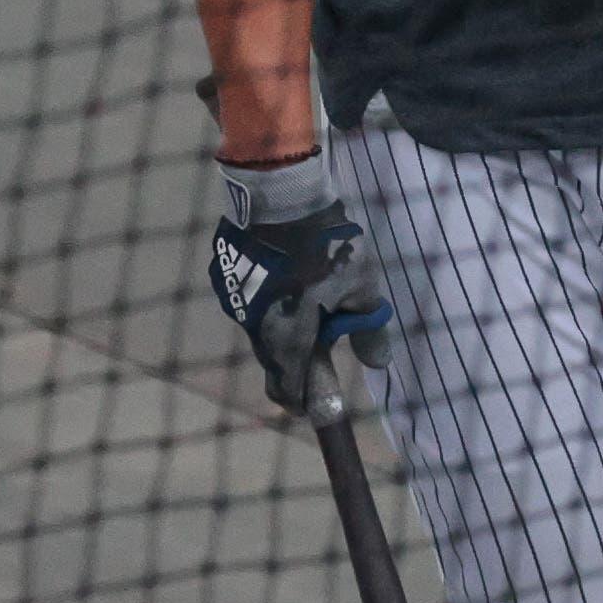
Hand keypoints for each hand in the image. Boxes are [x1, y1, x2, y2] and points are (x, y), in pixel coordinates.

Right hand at [208, 151, 392, 413]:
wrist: (279, 193)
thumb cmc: (327, 244)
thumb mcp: (361, 286)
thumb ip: (368, 329)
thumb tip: (379, 364)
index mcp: (288, 338)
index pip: (292, 392)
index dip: (308, 405)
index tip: (324, 409)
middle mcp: (255, 329)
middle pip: (274, 366)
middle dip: (297, 371)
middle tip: (320, 364)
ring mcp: (235, 303)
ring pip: (260, 334)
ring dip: (281, 334)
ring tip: (304, 310)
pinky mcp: (224, 277)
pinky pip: (249, 305)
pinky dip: (267, 306)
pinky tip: (282, 284)